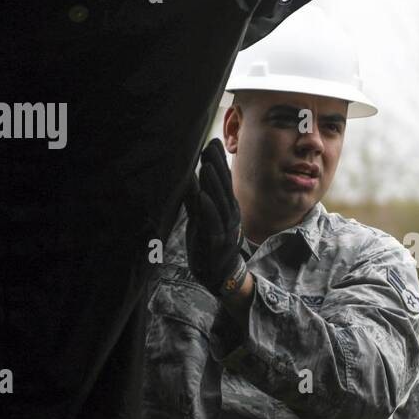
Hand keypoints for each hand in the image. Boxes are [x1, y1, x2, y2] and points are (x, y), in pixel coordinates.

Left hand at [184, 138, 244, 293]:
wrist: (220, 276)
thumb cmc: (209, 245)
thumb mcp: (200, 219)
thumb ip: (195, 199)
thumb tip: (189, 176)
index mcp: (226, 208)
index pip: (223, 181)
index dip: (218, 162)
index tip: (212, 142)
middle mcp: (229, 216)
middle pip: (223, 188)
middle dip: (216, 166)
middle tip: (209, 146)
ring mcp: (225, 229)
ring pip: (220, 203)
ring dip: (213, 184)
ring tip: (206, 166)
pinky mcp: (218, 243)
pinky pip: (213, 223)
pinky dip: (208, 209)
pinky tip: (202, 196)